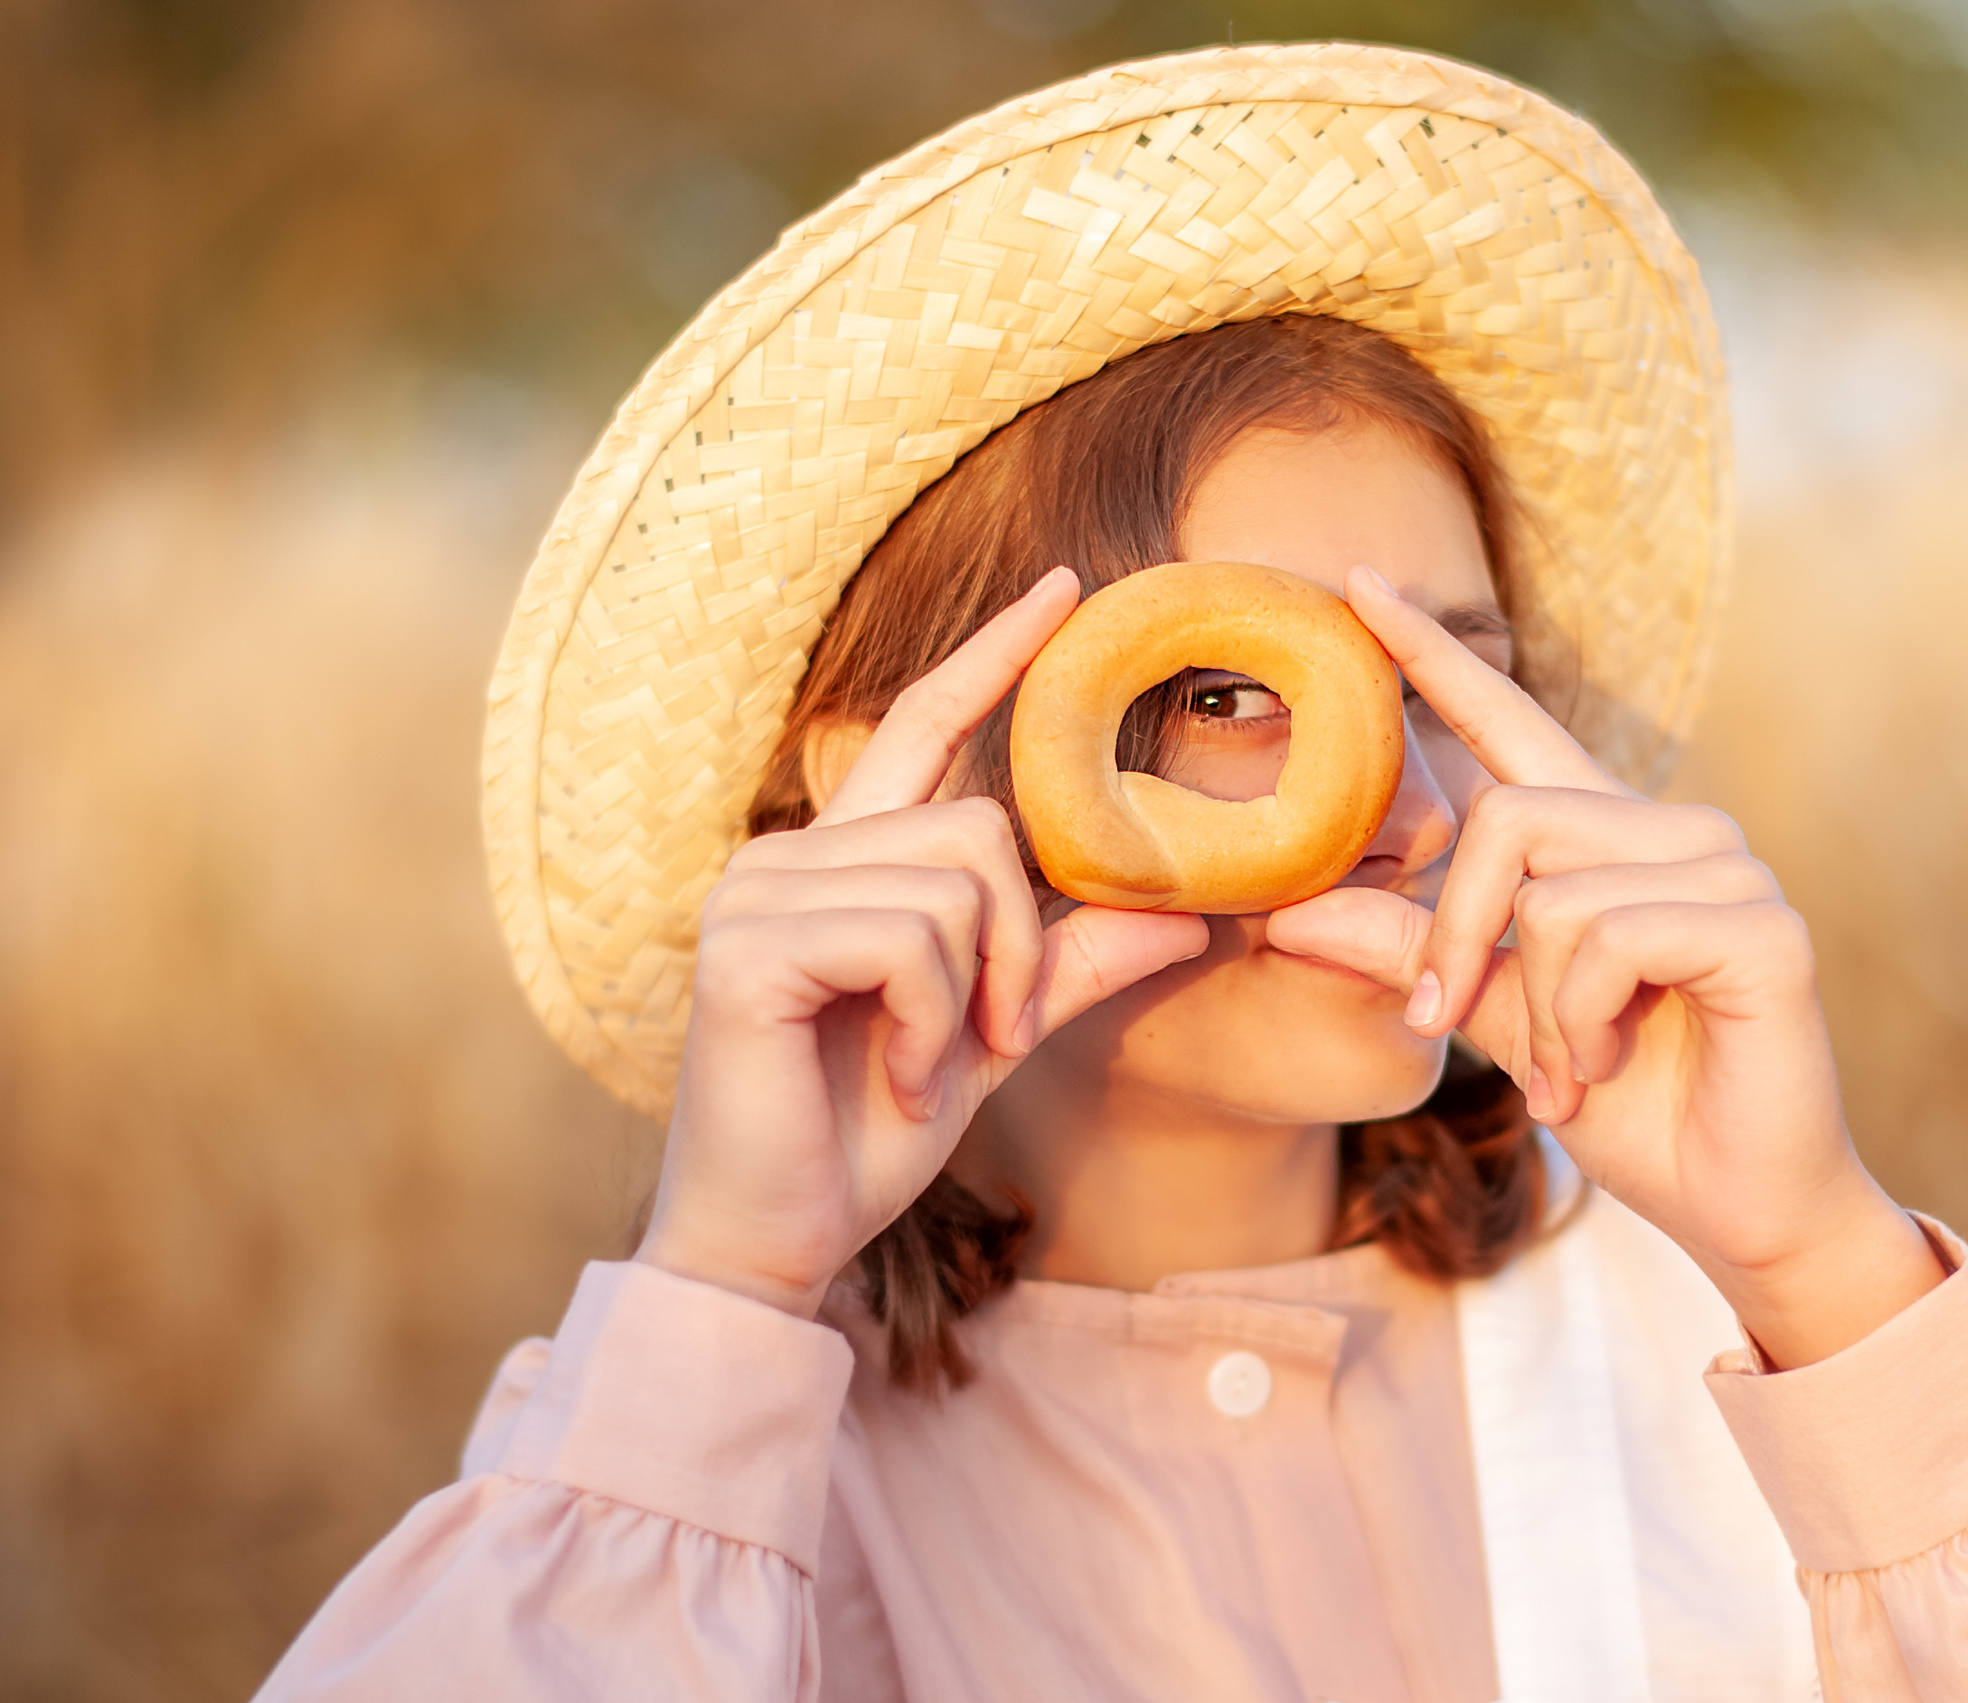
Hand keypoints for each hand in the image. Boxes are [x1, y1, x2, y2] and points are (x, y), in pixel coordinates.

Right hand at [636, 569, 1208, 1316]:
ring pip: (955, 887)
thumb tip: (1193, 912)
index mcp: (843, 861)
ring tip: (926, 1070)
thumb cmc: (870, 1134)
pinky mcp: (746, 946)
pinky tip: (901, 1080)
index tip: (1064, 589)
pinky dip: (936, 1024)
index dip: (993, 657)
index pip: (924, 728)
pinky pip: (911, 940)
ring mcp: (757, 892)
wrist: (782, 1240)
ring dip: (975, 1001)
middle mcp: (790, 854)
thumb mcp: (995, 1033)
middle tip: (988, 1038)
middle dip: (1018, 947)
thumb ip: (1074, 962)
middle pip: (979, 828)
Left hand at [1265, 566, 1943, 1366]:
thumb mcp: (1495, 1022)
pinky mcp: (1765, 926)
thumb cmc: (1629, 1105)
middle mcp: (1671, 829)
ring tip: (1572, 1068)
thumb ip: (1409, 954)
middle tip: (1450, 1027)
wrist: (1737, 1204)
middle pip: (1507, 817)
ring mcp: (1728, 868)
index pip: (1509, 720)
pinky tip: (1608, 1065)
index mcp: (1605, 838)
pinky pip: (1612, 937)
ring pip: (1553, 890)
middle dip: (1456, 938)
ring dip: (1535, 1009)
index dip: (1432, 656)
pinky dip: (1582, 1021)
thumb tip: (1286, 914)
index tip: (1357, 585)